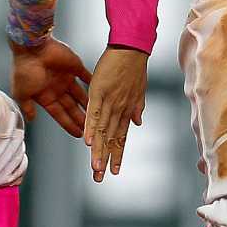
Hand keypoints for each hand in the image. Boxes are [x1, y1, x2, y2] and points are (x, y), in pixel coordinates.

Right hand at [9, 36, 90, 136]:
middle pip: (73, 107)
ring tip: (100, 115)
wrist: (31, 47)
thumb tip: (30, 119)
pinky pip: (87, 77)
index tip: (79, 134)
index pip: (60, 114)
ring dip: (89, 104)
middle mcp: (56, 88)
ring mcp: (66, 78)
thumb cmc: (24, 69)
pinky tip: (102, 92)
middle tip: (94, 129)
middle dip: (82, 118)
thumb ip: (27, 107)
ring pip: (81, 95)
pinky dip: (93, 84)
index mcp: (45, 95)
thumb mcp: (22, 93)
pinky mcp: (74, 67)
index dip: (69, 124)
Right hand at [85, 45, 148, 179]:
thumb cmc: (134, 67)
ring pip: (103, 131)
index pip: (120, 138)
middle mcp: (118, 110)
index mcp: (126, 111)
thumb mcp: (138, 90)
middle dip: (106, 160)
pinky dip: (91, 127)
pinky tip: (88, 142)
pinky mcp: (99, 92)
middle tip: (100, 178)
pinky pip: (94, 113)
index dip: (116, 155)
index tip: (113, 171)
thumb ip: (136, 108)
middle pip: (111, 140)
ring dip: (98, 150)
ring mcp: (109, 102)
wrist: (133, 48)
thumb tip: (137, 122)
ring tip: (95, 168)